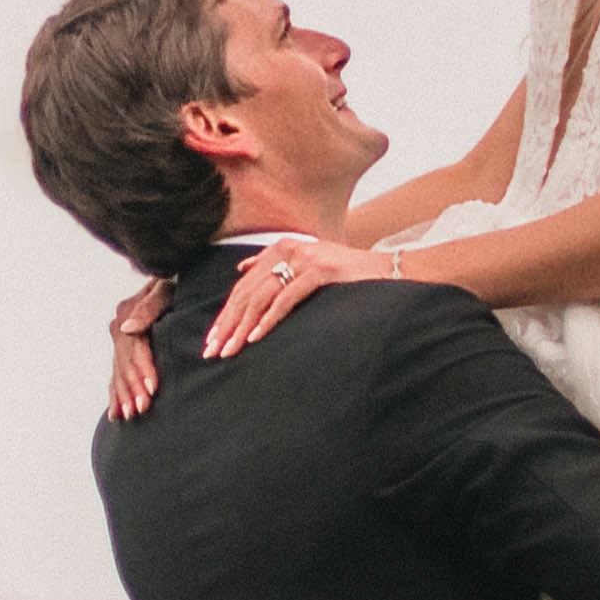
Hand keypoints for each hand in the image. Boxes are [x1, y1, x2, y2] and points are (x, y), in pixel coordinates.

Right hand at [99, 277, 165, 426]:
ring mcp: (120, 338)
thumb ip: (148, 307)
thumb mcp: (165, 288)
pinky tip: (115, 414)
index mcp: (127, 313)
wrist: (174, 274)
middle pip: (124, 363)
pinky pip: (116, 374)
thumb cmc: (175, 281)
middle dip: (132, 387)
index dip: (143, 369)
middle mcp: (120, 327)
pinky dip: (115, 394)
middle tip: (141, 409)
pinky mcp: (125, 348)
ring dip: (124, 395)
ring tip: (129, 416)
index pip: (134, 348)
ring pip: (118, 371)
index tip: (153, 389)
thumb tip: (126, 329)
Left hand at [198, 230, 429, 365]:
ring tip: (230, 349)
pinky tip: (256, 337)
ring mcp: (304, 259)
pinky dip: (269, 320)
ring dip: (242, 327)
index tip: (213, 339)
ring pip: (261, 297)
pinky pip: (286, 299)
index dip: (226, 314)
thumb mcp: (307, 264)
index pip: (244, 286)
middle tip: (212, 351)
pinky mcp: (320, 271)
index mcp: (281, 248)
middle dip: (227, 325)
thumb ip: (276, 264)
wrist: (387, 270)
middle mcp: (288, 250)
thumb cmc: (346, 274)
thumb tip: (243, 270)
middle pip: (247, 293)